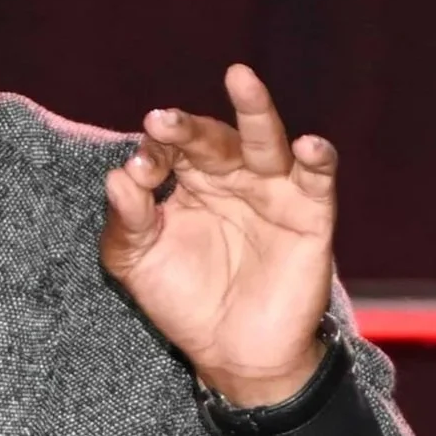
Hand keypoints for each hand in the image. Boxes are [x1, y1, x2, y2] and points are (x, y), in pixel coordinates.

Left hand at [100, 64, 338, 404]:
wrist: (233, 355)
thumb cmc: (184, 301)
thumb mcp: (138, 263)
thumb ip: (126, 221)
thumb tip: (117, 177)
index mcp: (187, 182)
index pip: (169, 150)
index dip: (154, 152)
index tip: (139, 170)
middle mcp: (230, 177)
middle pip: (212, 139)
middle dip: (188, 129)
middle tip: (162, 121)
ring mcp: (272, 191)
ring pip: (265, 140)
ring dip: (254, 110)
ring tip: (239, 80)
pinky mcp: (310, 214)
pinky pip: (317, 178)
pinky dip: (318, 158)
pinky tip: (307, 146)